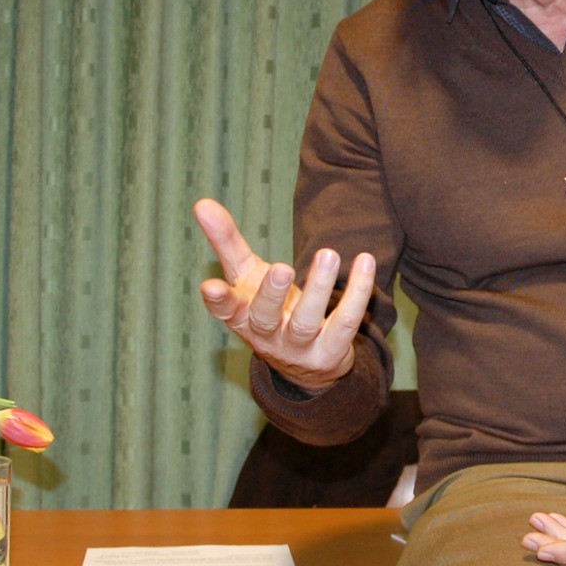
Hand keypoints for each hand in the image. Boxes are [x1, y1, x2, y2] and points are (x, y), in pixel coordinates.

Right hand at [193, 198, 374, 392]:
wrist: (305, 362)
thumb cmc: (269, 307)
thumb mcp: (246, 276)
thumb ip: (226, 242)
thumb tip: (201, 203)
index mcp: (241, 317)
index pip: (225, 311)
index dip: (217, 301)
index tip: (209, 286)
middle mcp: (266, 336)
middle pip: (264, 318)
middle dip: (272, 294)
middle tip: (283, 268)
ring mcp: (298, 348)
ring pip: (306, 322)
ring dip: (318, 289)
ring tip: (328, 254)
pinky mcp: (330, 352)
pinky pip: (345, 322)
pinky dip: (357, 293)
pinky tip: (365, 262)